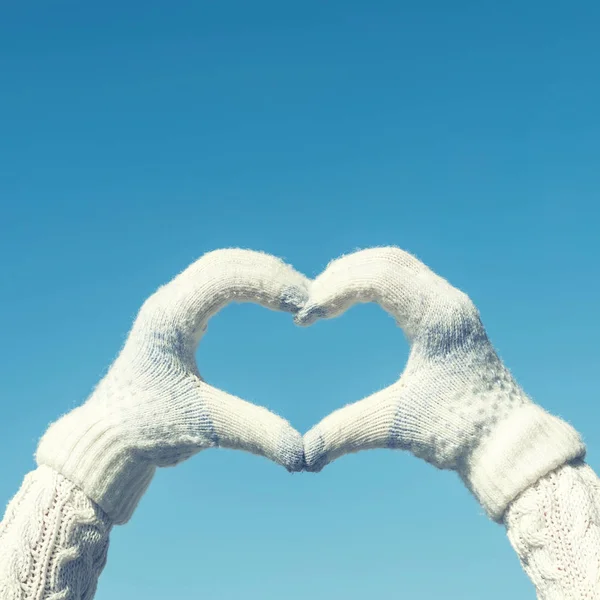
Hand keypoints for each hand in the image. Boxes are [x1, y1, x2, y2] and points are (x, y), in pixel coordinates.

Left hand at [37, 249, 308, 523]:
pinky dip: (246, 281)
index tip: (303, 304)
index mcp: (169, 319)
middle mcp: (167, 302)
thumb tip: (303, 455)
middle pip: (224, 262)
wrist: (108, 435)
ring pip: (219, 266)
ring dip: (259, 273)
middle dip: (269, 273)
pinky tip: (268, 297)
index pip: (224, 278)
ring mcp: (170, 305)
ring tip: (295, 295)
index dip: (268, 283)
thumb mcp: (205, 428)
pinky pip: (214, 280)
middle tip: (308, 296)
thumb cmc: (147, 431)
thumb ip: (255, 433)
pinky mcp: (176, 314)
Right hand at [296, 247, 584, 519]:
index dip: (334, 291)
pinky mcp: (448, 313)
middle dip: (342, 275)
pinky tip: (356, 300)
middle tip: (311, 303)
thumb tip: (303, 456)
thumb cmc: (460, 431)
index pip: (377, 278)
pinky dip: (375, 281)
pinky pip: (407, 278)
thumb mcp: (396, 427)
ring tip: (326, 299)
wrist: (506, 441)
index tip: (305, 320)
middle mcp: (447, 300)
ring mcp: (450, 303)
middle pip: (386, 260)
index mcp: (437, 317)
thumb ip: (345, 433)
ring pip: (397, 264)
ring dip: (358, 273)